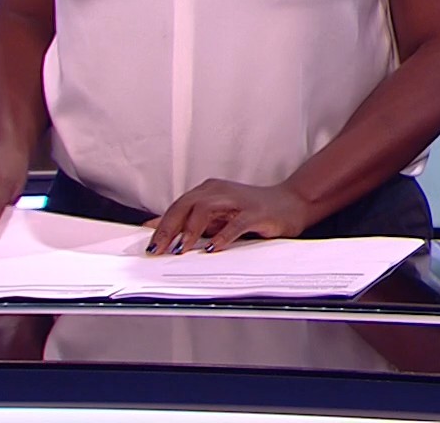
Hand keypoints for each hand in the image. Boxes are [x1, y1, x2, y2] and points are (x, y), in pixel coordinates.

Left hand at [145, 179, 311, 255]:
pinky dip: (222, 236)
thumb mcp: (218, 216)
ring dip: (190, 230)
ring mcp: (238, 200)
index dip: (160, 225)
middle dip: (169, 228)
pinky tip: (213, 249)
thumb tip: (157, 229)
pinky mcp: (256, 212)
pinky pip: (235, 223)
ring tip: (181, 249)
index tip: (147, 245)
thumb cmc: (252, 210)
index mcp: (209, 191)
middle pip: (186, 204)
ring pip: (205, 209)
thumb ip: (191, 221)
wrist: (292, 203)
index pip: (178, 206)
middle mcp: (220, 191)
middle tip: (158, 249)